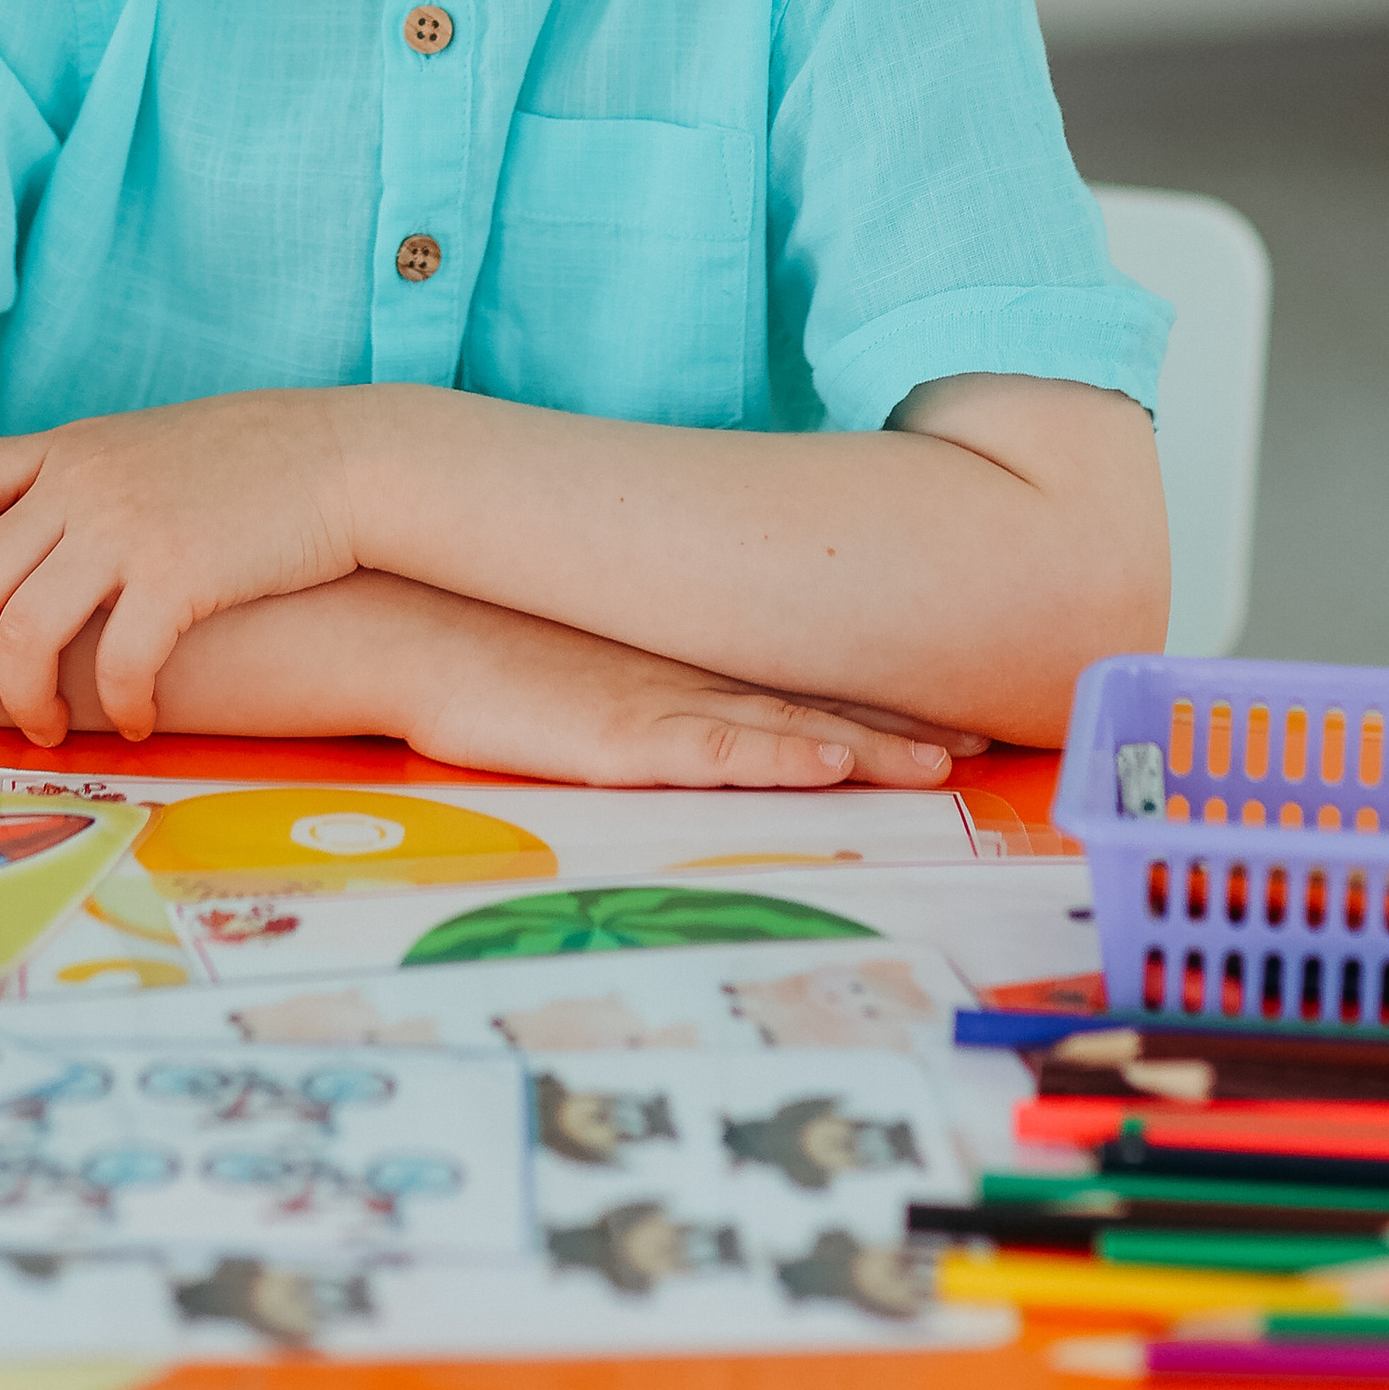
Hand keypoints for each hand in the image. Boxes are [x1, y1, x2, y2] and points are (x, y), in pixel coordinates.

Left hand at [0, 394, 362, 743]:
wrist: (346, 457)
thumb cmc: (256, 464)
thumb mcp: (151, 448)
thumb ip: (88, 483)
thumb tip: (42, 539)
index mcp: (71, 448)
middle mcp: (84, 481)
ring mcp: (127, 525)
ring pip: (28, 631)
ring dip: (23, 699)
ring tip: (39, 733)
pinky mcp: (177, 575)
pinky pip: (117, 661)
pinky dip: (113, 705)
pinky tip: (130, 723)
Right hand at [403, 598, 977, 789]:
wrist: (406, 625)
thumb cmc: (479, 649)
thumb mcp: (573, 665)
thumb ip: (631, 682)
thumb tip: (674, 703)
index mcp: (678, 663)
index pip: (797, 685)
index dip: (878, 702)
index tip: (950, 712)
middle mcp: (684, 680)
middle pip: (814, 706)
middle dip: (901, 727)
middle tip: (982, 734)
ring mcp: (657, 706)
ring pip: (786, 731)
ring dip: (868, 748)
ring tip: (942, 763)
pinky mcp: (622, 736)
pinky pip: (716, 750)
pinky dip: (779, 757)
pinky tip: (831, 763)